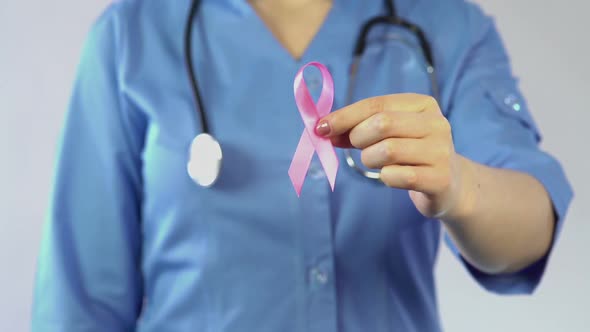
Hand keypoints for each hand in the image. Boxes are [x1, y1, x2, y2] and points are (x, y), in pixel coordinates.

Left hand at [317, 93, 472, 219]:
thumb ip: (357, 128)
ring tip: (377, 163)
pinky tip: (393, 176)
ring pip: (387, 150)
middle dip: (358, 137)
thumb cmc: (409, 154)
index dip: (345, 116)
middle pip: (382, 123)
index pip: (376, 104)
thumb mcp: (387, 134)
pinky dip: (385, 177)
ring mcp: (441, 152)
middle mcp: (437, 124)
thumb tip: (323, 128)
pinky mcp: (439, 179)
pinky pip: (396, 176)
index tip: (320, 127)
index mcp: (423, 104)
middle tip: (356, 147)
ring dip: (370, 159)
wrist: (448, 185)